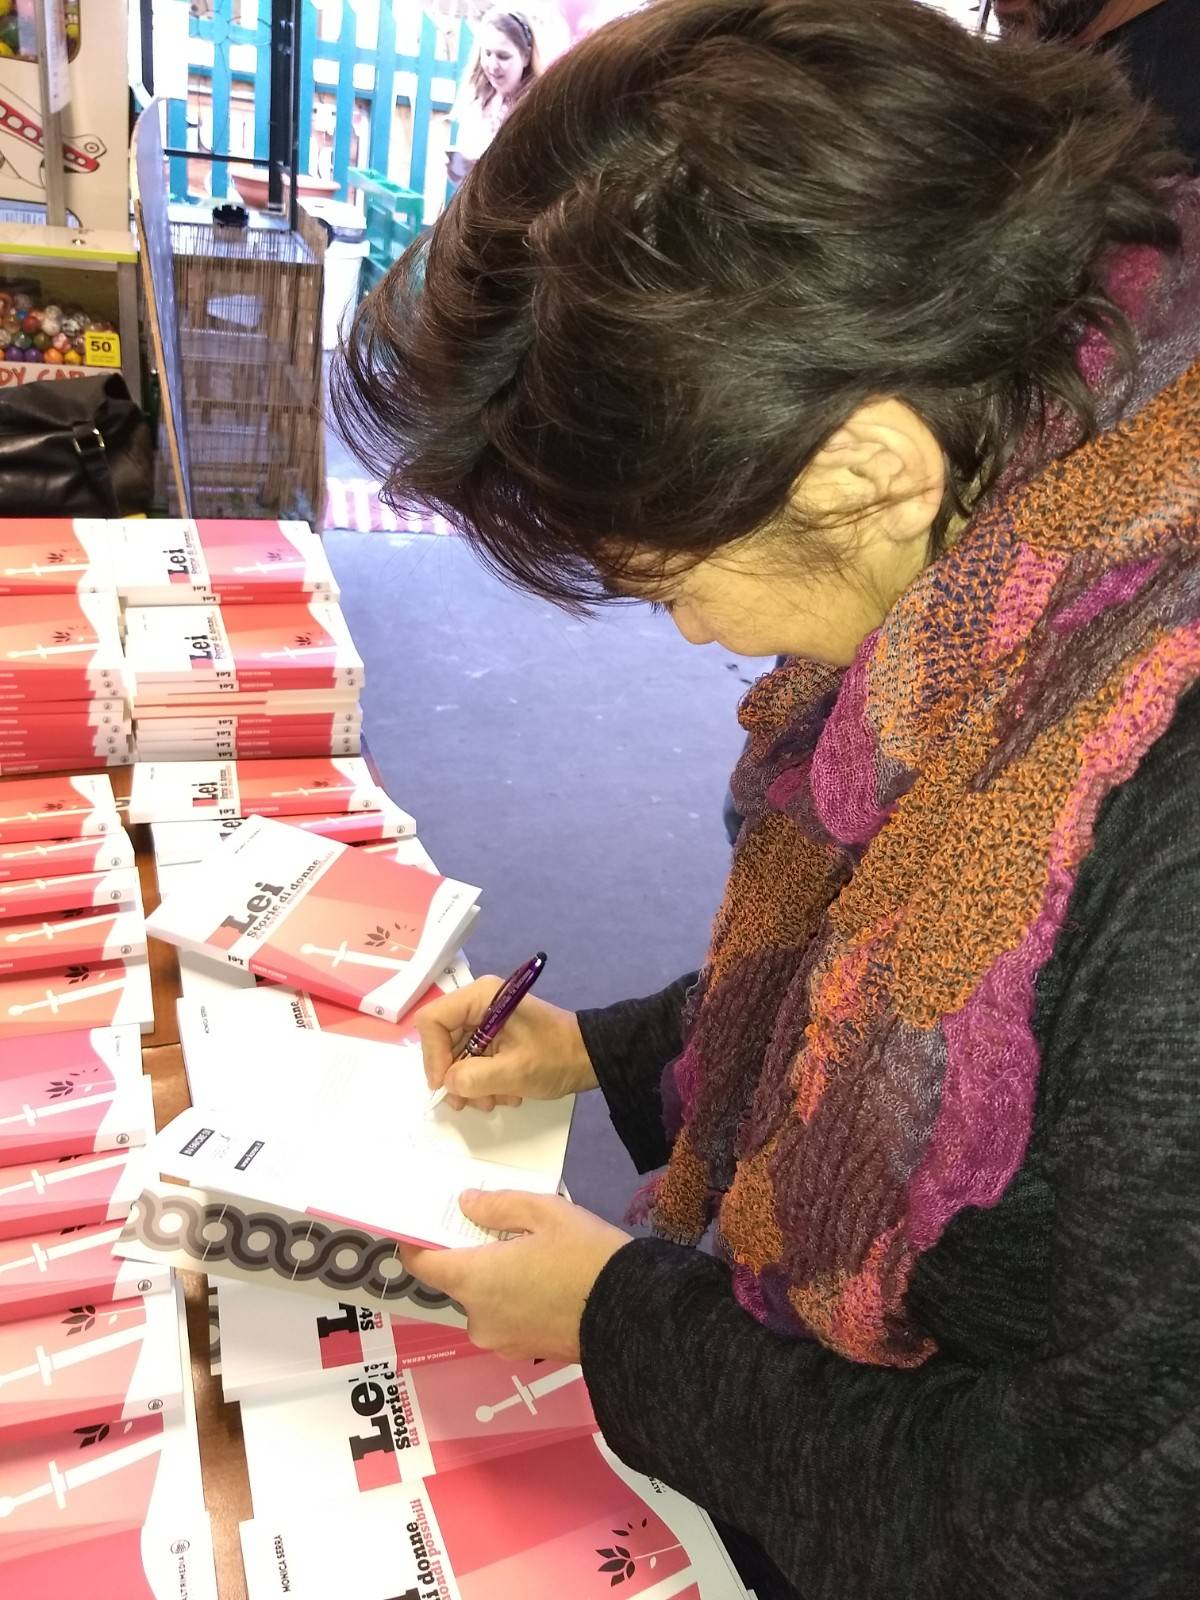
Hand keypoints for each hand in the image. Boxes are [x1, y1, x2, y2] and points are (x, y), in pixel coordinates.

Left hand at [400, 1190, 630, 1360]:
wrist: (633, 1316)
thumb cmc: (585, 1257)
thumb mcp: (546, 1213)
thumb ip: (498, 1207)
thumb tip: (466, 1205)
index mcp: (474, 1281)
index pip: (422, 1265)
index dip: (417, 1243)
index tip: (425, 1225)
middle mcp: (477, 1318)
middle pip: (459, 1282)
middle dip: (475, 1258)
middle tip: (508, 1234)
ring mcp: (501, 1342)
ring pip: (486, 1302)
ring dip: (499, 1281)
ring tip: (538, 1259)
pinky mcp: (525, 1353)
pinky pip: (508, 1320)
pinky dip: (517, 1301)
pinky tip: (549, 1286)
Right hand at [416, 976, 597, 1112]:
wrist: (591, 1058)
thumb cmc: (556, 1057)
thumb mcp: (515, 1071)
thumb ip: (474, 1078)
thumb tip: (448, 1084)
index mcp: (481, 997)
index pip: (432, 1020)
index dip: (433, 1055)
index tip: (447, 1085)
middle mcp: (478, 1004)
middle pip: (442, 1041)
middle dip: (456, 1076)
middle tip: (471, 1102)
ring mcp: (486, 1021)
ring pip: (457, 1056)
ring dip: (472, 1085)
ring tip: (496, 1100)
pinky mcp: (494, 1037)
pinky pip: (473, 1061)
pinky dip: (484, 1082)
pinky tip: (506, 1093)